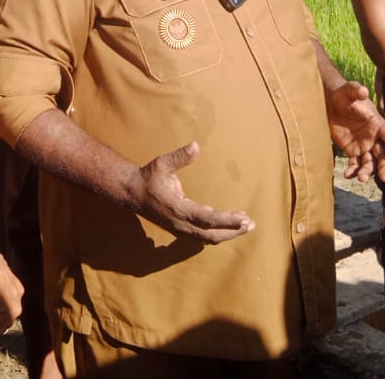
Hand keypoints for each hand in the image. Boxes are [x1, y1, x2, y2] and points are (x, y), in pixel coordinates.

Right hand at [126, 142, 253, 242]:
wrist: (133, 194)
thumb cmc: (149, 177)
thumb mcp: (162, 163)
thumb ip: (179, 156)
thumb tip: (195, 146)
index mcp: (178, 209)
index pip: (208, 219)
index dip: (227, 221)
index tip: (243, 218)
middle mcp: (181, 224)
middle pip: (212, 234)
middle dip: (233, 231)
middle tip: (251, 224)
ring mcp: (180, 230)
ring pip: (208, 238)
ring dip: (228, 234)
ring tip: (245, 226)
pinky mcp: (181, 231)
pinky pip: (203, 237)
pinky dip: (218, 234)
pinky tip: (229, 228)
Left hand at [324, 80, 384, 184]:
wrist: (330, 103)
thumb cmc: (343, 95)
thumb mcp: (348, 91)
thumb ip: (355, 90)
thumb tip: (363, 91)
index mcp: (378, 124)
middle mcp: (374, 138)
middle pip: (384, 155)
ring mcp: (364, 146)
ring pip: (370, 163)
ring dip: (368, 172)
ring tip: (361, 178)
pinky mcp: (352, 151)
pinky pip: (355, 164)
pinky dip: (353, 171)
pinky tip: (348, 175)